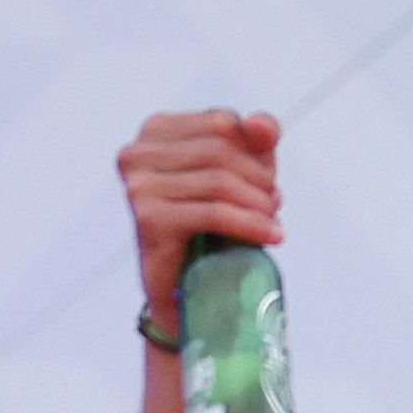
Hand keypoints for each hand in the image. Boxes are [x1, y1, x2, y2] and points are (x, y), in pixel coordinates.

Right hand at [112, 109, 277, 318]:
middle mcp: (138, 153)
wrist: (189, 291)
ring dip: (259, 204)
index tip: (268, 183)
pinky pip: (213, 213)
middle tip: (274, 205)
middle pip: (221, 150)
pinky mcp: (149, 219)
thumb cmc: (215, 227)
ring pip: (219, 182)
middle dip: (259, 179)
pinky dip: (251, 225)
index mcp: (156, 131)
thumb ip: (255, 143)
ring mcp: (138, 186)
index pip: (222, 122)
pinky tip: (273, 236)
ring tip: (272, 223)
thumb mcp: (242, 175)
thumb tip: (264, 126)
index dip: (256, 153)